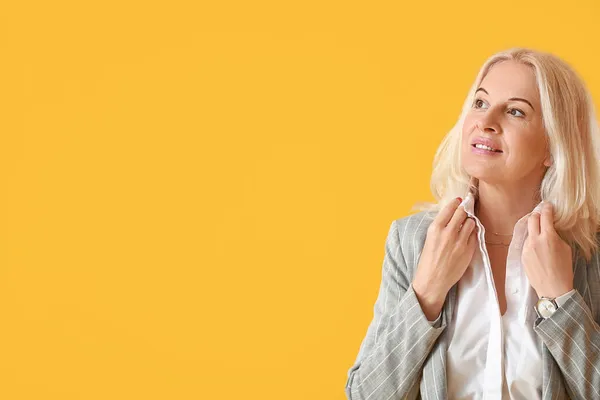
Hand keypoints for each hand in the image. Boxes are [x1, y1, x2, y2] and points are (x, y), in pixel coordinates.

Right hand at [413, 197, 478, 317]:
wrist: (432, 281)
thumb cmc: (427, 262)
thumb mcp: (428, 240)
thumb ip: (439, 228)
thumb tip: (451, 216)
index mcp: (435, 229)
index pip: (449, 209)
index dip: (456, 203)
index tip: (459, 200)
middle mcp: (448, 233)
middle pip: (462, 213)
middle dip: (465, 209)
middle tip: (467, 207)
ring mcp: (460, 242)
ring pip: (471, 223)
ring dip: (470, 221)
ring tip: (467, 223)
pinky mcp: (469, 251)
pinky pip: (475, 235)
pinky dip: (473, 232)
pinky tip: (469, 234)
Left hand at [522, 202, 573, 297]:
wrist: (552, 288)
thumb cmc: (563, 269)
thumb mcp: (565, 248)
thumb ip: (555, 235)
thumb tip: (550, 229)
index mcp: (547, 237)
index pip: (544, 216)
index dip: (546, 208)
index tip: (548, 205)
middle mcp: (534, 240)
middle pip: (531, 219)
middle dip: (536, 214)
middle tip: (542, 214)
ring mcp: (526, 248)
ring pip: (528, 232)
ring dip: (534, 229)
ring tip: (540, 233)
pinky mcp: (521, 255)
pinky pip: (526, 243)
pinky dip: (531, 241)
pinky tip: (537, 247)